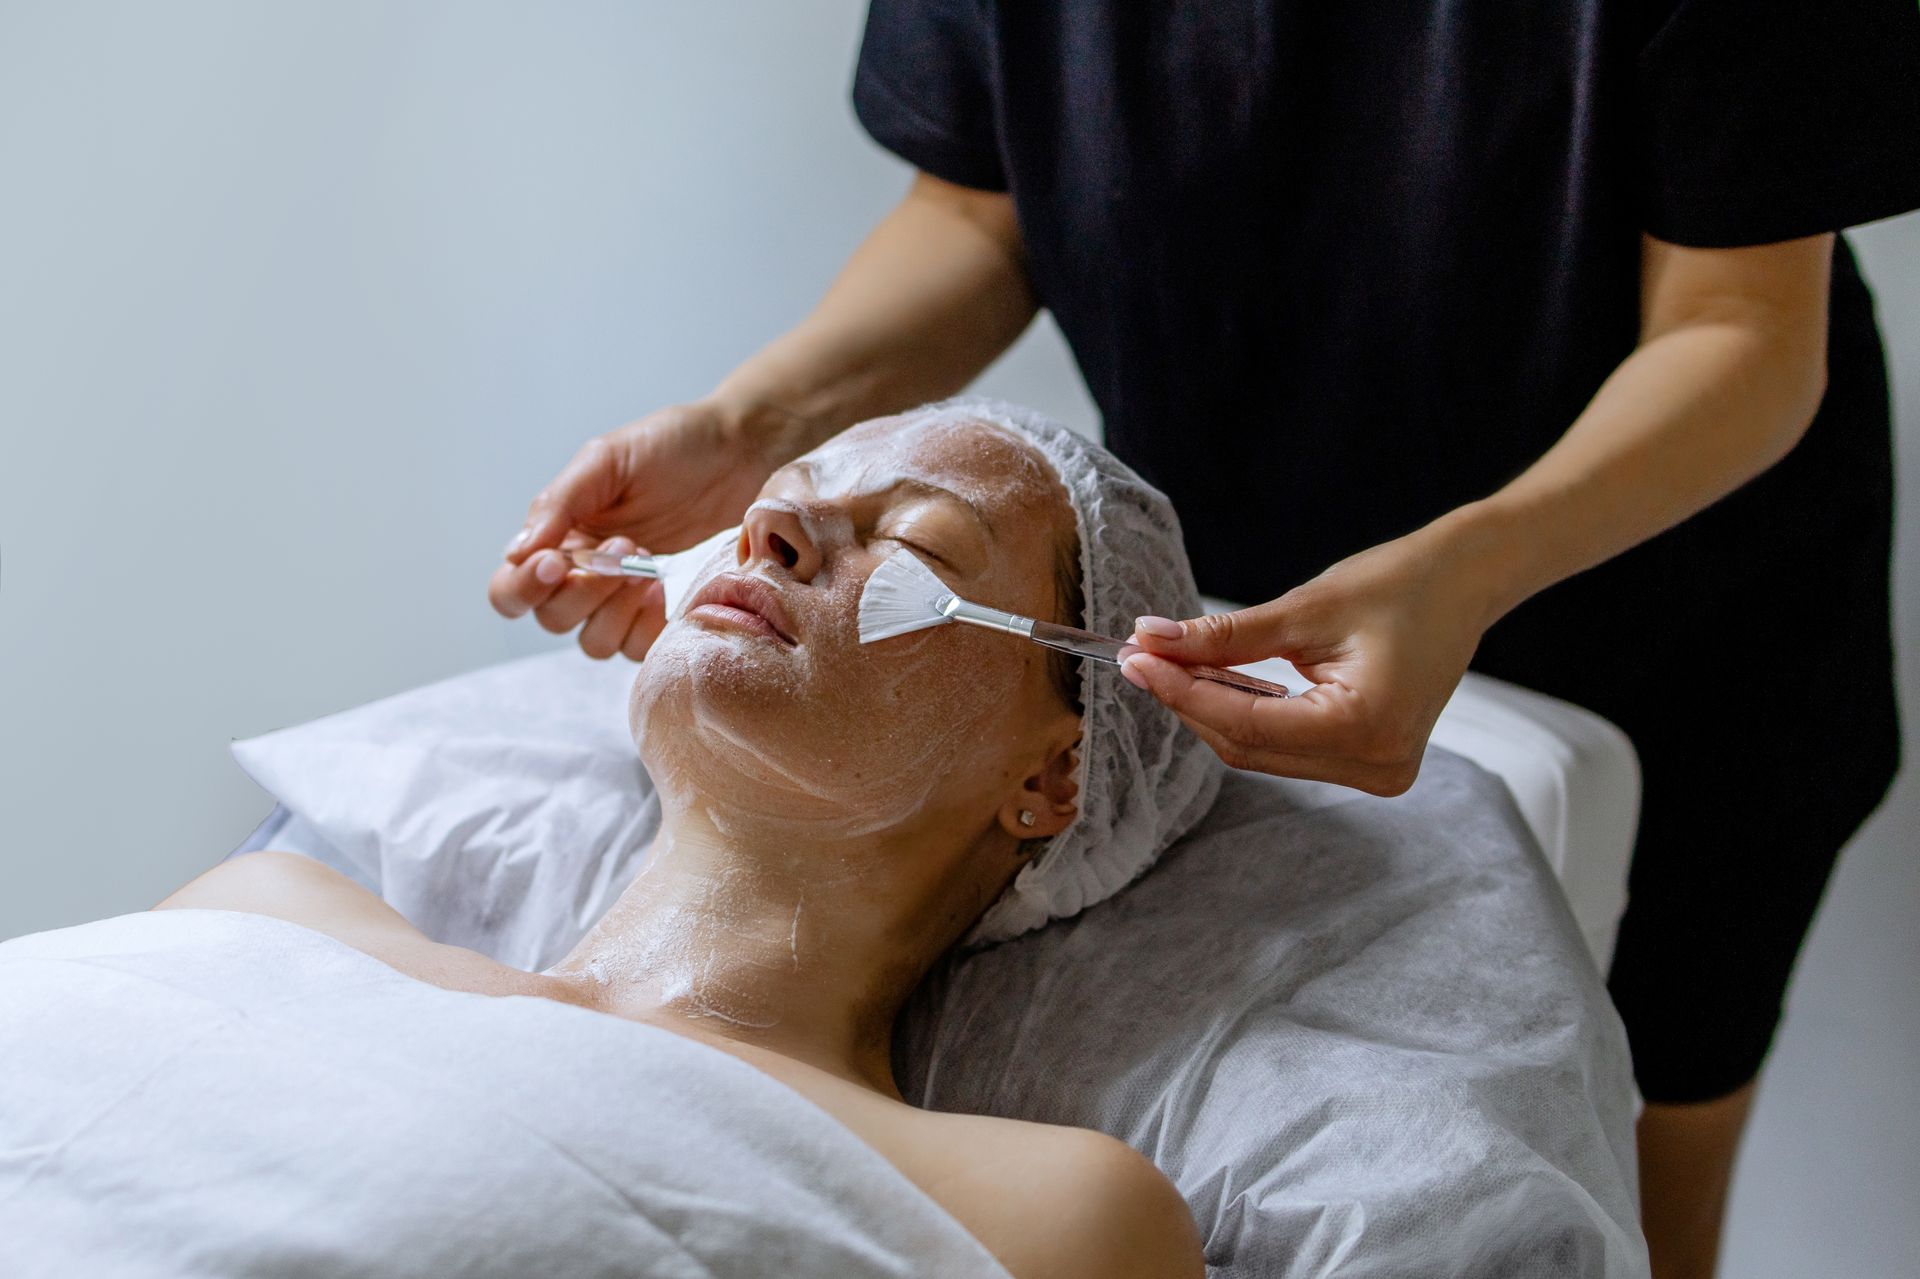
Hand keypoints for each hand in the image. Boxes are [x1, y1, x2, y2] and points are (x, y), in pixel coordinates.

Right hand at [488, 402, 784, 658]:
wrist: (739, 452)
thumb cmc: (671, 447)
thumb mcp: (607, 459)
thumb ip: (559, 503)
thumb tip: (517, 551)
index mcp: (558, 537)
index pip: (511, 588)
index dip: (524, 588)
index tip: (556, 563)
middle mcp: (583, 574)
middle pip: (552, 619)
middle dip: (583, 591)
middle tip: (625, 548)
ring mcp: (624, 599)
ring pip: (594, 643)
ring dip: (615, 611)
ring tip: (648, 569)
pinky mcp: (665, 612)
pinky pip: (641, 648)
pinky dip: (648, 626)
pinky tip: (666, 589)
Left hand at [1121, 530, 1494, 794]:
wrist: (1465, 582)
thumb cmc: (1399, 584)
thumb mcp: (1304, 609)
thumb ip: (1225, 636)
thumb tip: (1152, 641)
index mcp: (1365, 728)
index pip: (1244, 724)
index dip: (1181, 692)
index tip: (1134, 659)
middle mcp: (1375, 765)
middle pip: (1249, 747)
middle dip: (1188, 701)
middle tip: (1141, 657)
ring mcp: (1377, 771)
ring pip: (1263, 752)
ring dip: (1212, 710)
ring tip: (1167, 664)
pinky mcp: (1371, 762)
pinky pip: (1288, 748)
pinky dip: (1247, 716)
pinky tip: (1214, 682)